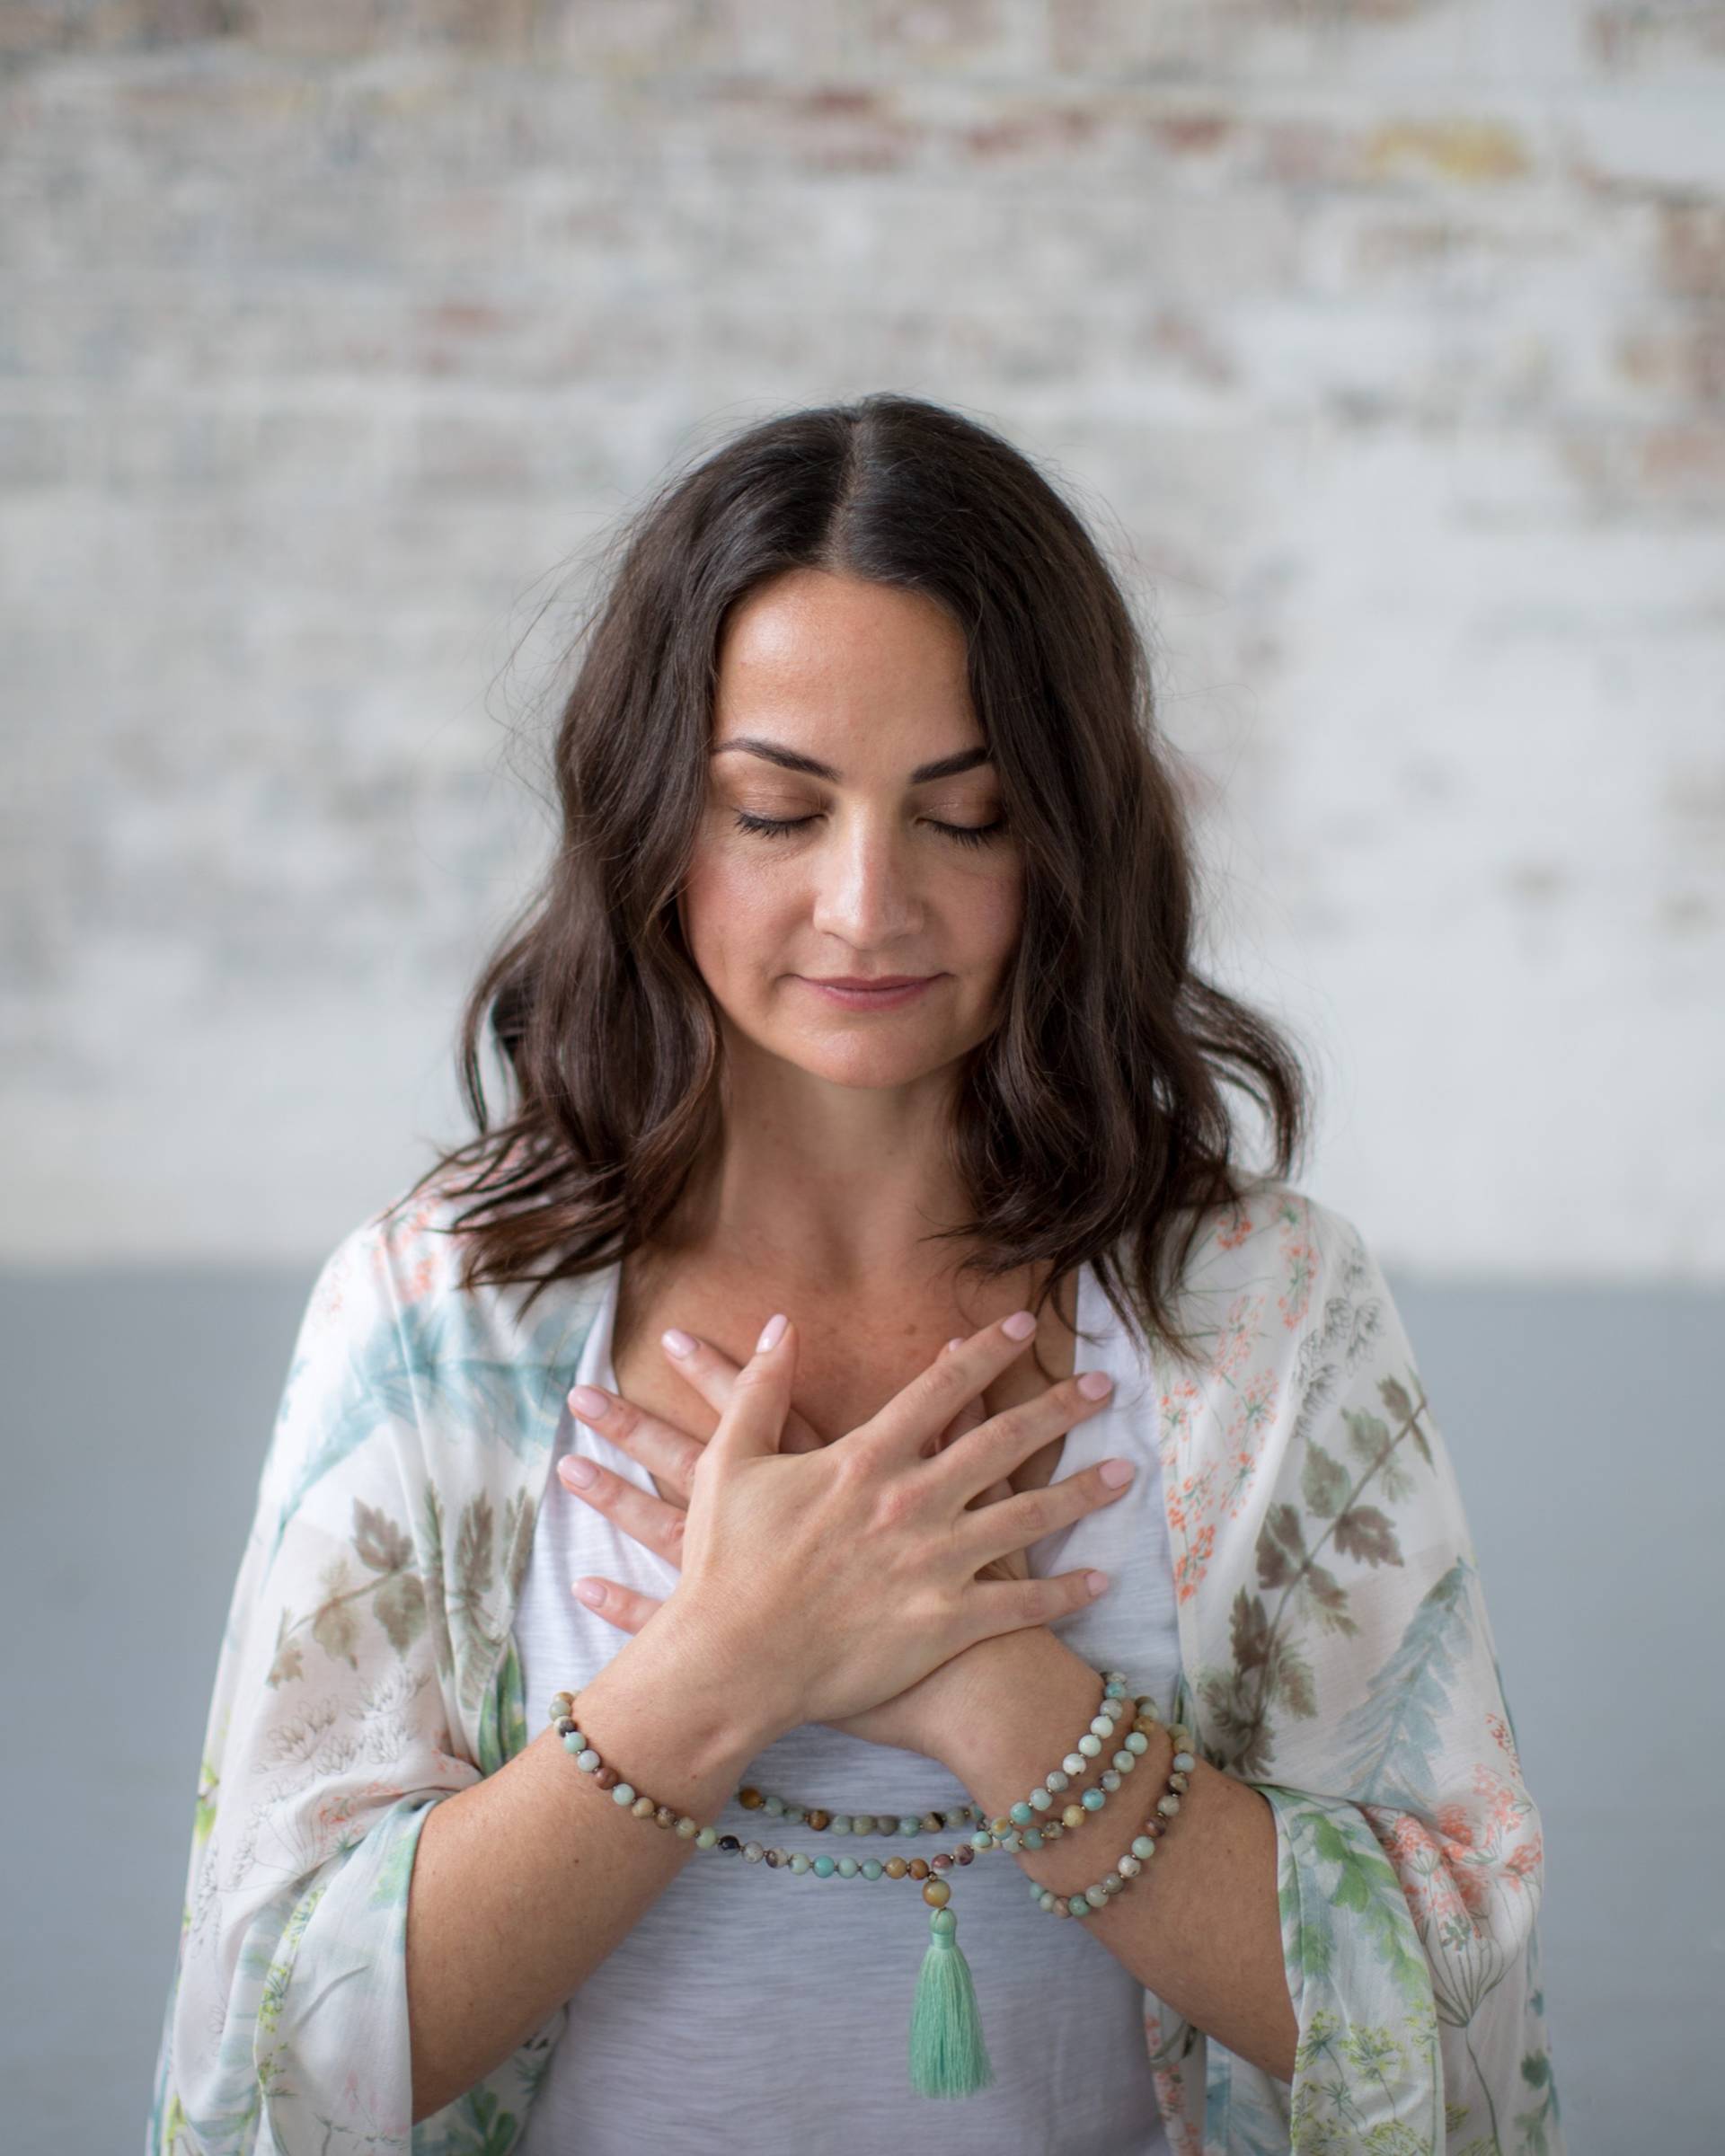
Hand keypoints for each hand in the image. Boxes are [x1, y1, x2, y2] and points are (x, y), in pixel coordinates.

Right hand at [556, 1314, 1132, 1755]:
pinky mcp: (945, 1623)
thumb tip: (779, 1324)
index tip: (1025, 1329)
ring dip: (1079, 1493)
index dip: (987, 1355)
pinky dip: (1063, 1593)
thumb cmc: (725, 1563)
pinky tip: (1099, 1579)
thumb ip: (761, 1389)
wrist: (733, 1662)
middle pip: (1002, 1444)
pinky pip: (1018, 1604)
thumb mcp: (731, 1463)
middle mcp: (913, 1504)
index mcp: (866, 1460)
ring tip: (1125, 1472)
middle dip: (1057, 1411)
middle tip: (1104, 1388)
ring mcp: (935, 1565)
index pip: (941, 1391)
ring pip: (1026, 1518)